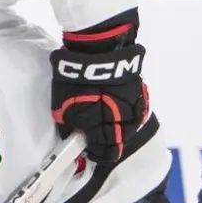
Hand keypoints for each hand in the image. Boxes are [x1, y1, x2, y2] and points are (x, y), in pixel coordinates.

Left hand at [51, 18, 148, 162]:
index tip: (91, 151)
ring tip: (110, 122)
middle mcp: (121, 122)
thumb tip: (74, 136)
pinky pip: (137, 111)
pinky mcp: (140, 93)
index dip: (97, 154)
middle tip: (99, 137)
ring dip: (120, 128)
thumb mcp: (61, 106)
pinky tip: (122, 109)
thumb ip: (69, 126)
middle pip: (119, 142)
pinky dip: (129, 113)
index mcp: (101, 128)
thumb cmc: (75, 79)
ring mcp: (133, 108)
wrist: (98, 48)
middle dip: (109, 142)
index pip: (104, 153)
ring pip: (130, 127)